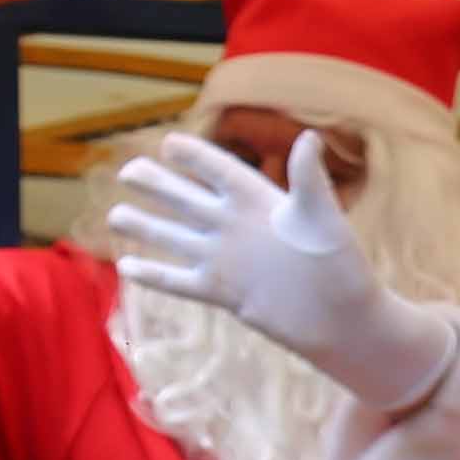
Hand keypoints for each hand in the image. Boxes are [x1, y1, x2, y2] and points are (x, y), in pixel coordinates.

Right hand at [103, 129, 446, 404]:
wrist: (344, 321)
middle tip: (127, 171)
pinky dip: (156, 275)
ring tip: (115, 214)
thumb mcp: (324, 218)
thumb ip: (309, 179)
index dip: (196, 158)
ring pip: (178, 238)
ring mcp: (228, 260)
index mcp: (260, 201)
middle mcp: (238, 227)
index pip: (220, 171)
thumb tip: (309, 138)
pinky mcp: (225, 293)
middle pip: (189, 200)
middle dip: (158, 186)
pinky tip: (128, 266)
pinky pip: (182, 281)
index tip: (168, 143)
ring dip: (147, 227)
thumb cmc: (341, 267)